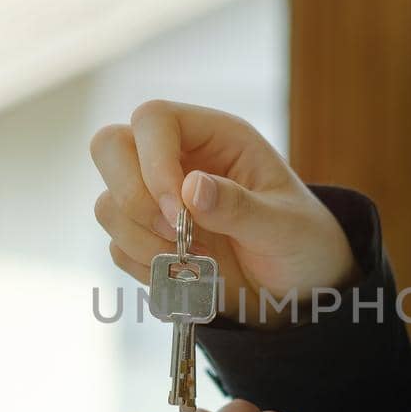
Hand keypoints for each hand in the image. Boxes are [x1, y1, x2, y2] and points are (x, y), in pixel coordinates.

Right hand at [90, 100, 357, 325]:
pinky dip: (147, 269)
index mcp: (215, 137)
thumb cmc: (302, 243)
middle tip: (176, 236)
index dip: (152, 161)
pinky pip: (117, 248)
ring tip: (196, 264)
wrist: (298, 291)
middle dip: (133, 198)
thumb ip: (241, 208)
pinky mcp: (147, 239)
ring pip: (108, 204)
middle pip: (110, 147)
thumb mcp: (286, 228)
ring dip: (142, 242)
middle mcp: (177, 160)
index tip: (177, 211)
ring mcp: (155, 199)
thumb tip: (191, 188)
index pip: (153, 120)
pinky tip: (189, 277)